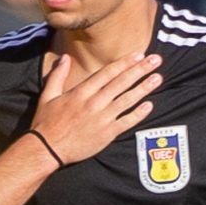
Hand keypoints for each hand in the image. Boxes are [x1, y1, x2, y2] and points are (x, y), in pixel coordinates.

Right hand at [31, 51, 161, 165]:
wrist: (47, 149)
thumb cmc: (46, 123)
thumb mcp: (48, 95)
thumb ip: (58, 75)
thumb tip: (64, 58)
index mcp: (81, 92)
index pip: (108, 73)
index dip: (125, 63)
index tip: (138, 55)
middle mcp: (94, 102)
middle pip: (121, 82)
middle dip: (140, 70)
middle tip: (156, 60)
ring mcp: (102, 118)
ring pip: (127, 100)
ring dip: (144, 88)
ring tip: (158, 78)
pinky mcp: (106, 134)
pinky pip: (126, 122)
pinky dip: (138, 114)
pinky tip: (149, 106)